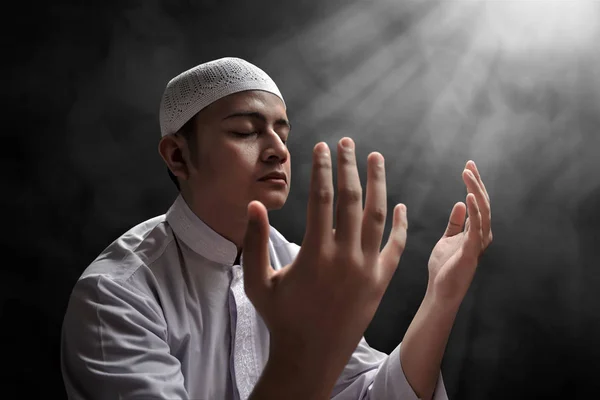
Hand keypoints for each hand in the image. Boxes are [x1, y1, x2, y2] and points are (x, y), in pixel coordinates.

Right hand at [242, 137, 407, 392]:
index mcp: (315, 254)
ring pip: (378, 217)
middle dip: (349, 166)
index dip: (321, 168)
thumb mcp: (258, 281)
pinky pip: (395, 248)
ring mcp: (367, 270)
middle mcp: (345, 258)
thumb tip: (255, 204)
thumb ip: (255, 242)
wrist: (311, 356)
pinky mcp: (380, 283)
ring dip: (378, 184)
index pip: (321, 198)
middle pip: (351, 199)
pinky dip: (400, 226)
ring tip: (376, 159)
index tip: (322, 147)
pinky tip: (400, 206)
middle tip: (348, 142)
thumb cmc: (281, 318)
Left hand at [427, 160, 492, 302]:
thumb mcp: (448, 239)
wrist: (440, 291)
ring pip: (482, 212)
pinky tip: (468, 197)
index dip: (474, 183)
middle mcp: (481, 235)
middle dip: (476, 182)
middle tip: (469, 164)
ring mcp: (478, 243)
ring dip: (475, 191)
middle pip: (482, 203)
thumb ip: (455, 222)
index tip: (468, 165)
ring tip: (467, 175)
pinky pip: (475, 228)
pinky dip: (473, 212)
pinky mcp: (472, 252)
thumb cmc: (444, 267)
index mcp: (475, 231)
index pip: (477, 202)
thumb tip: (461, 202)